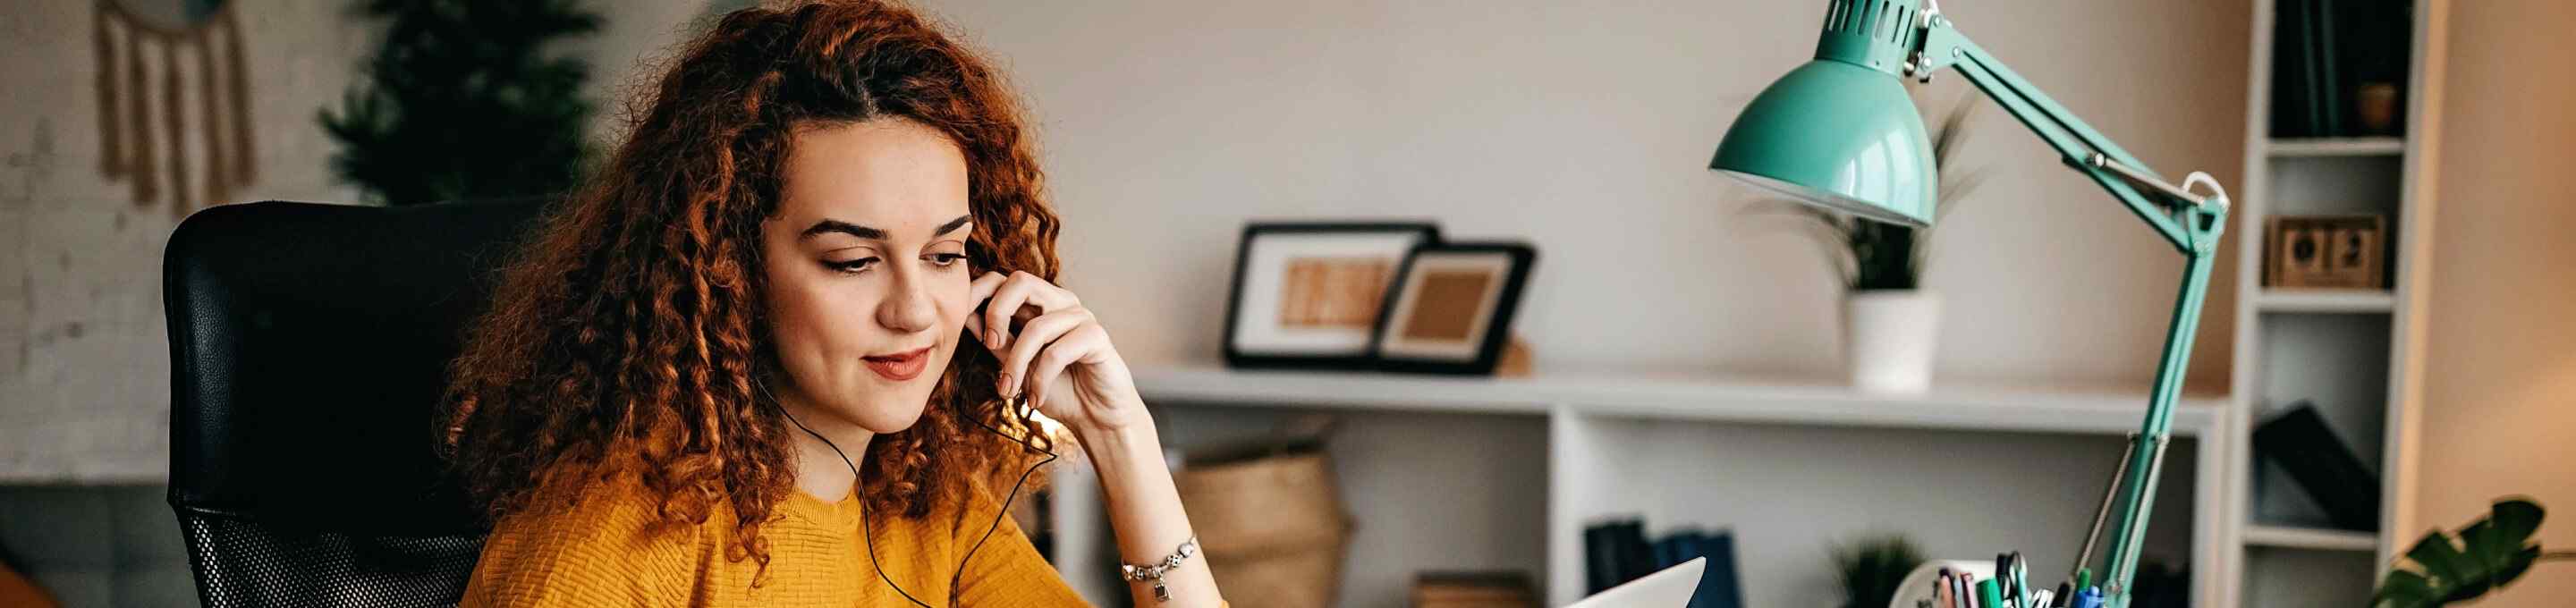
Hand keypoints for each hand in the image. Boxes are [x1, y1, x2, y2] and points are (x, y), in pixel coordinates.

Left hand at [965, 271, 1144, 433]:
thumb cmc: (1058, 389)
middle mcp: (1061, 303)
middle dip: (997, 313)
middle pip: (1021, 281)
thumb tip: (965, 317)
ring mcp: (1081, 316)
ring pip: (1036, 327)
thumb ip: (996, 341)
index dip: (978, 293)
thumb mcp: (1016, 365)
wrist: (1094, 416)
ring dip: (1016, 364)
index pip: (1004, 280)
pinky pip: (1057, 351)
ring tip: (1009, 391)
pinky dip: (1040, 379)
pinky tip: (1036, 399)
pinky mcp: (1096, 336)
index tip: (960, 320)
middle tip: (990, 345)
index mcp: (1040, 304)